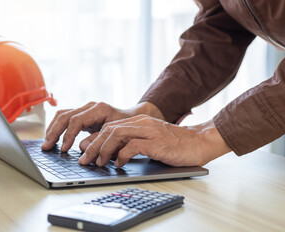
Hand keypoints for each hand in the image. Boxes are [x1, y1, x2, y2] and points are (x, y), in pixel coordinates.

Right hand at [42, 102, 163, 151]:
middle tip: (47, 146)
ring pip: (62, 115)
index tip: (64, 149)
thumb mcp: (118, 135)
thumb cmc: (128, 127)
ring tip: (46, 143)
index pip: (76, 120)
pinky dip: (57, 127)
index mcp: (99, 109)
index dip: (68, 135)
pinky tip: (53, 138)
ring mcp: (85, 109)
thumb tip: (81, 147)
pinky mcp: (83, 115)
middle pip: (65, 115)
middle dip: (54, 132)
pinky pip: (66, 118)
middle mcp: (90, 107)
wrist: (133, 118)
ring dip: (53, 129)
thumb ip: (100, 140)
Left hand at [79, 115, 231, 166]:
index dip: (94, 140)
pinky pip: (132, 146)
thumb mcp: (150, 140)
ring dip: (104, 150)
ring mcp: (149, 131)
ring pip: (117, 135)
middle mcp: (142, 123)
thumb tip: (113, 155)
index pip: (109, 127)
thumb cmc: (175, 144)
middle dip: (93, 145)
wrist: (199, 142)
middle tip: (85, 159)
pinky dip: (122, 155)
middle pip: (109, 130)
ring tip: (99, 163)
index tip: (85, 152)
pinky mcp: (156, 142)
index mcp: (139, 121)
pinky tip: (119, 163)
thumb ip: (132, 143)